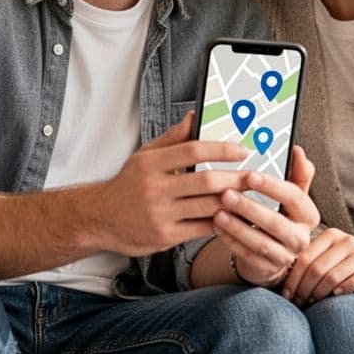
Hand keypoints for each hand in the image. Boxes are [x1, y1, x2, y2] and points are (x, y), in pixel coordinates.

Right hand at [94, 112, 252, 256]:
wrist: (99, 219)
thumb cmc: (127, 185)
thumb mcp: (144, 156)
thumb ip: (172, 137)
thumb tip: (195, 116)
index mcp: (151, 164)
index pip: (192, 150)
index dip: (221, 149)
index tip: (242, 150)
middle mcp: (154, 188)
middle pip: (205, 181)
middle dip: (235, 179)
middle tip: (254, 176)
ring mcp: (160, 214)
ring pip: (207, 207)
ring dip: (233, 202)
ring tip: (249, 197)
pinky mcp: (165, 236)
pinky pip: (201, 229)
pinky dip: (221, 223)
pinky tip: (233, 217)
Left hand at [212, 146, 318, 285]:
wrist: (273, 252)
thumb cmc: (280, 216)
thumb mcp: (290, 196)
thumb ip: (296, 174)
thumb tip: (298, 151)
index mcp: (308, 215)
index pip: (295, 198)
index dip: (272, 187)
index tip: (250, 175)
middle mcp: (301, 238)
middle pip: (276, 222)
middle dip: (250, 208)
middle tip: (227, 194)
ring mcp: (285, 256)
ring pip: (260, 242)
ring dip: (237, 226)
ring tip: (218, 212)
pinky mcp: (267, 269)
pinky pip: (247, 255)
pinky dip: (230, 240)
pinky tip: (216, 226)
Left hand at [282, 230, 353, 303]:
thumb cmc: (350, 259)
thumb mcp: (332, 253)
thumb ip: (312, 261)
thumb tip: (284, 285)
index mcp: (330, 236)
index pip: (304, 258)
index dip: (292, 279)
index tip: (285, 296)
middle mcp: (345, 241)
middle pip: (317, 268)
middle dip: (304, 289)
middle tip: (298, 303)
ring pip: (334, 276)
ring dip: (320, 293)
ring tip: (312, 303)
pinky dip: (343, 290)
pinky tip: (335, 297)